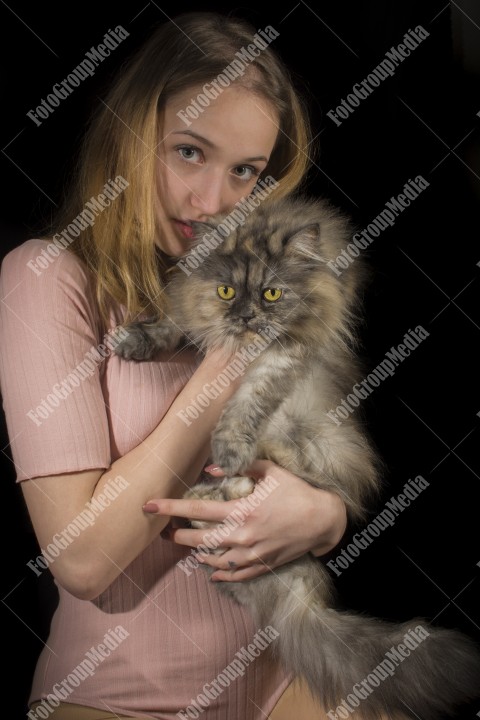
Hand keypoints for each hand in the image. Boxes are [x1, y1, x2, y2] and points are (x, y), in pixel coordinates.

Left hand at [143, 460, 346, 581]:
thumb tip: (212, 467)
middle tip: (163, 531)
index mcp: (243, 510)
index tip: (150, 507)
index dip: (170, 508)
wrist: (324, 521)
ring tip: (184, 546)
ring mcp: (253, 553)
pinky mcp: (263, 564)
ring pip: (213, 560)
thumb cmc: (297, 492)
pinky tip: (210, 571)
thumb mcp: (271, 471)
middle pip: (199, 539)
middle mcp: (244, 535)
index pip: (197, 510)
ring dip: (196, 553)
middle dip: (176, 535)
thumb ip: (241, 467)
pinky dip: (220, 574)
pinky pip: (235, 575)